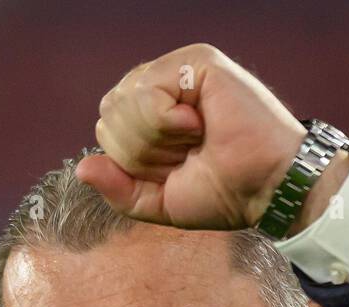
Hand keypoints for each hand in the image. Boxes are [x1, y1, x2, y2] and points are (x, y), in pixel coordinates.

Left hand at [77, 43, 308, 230]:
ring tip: (197, 139)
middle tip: (188, 155)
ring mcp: (177, 71)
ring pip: (122, 103)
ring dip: (156, 139)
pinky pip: (145, 92)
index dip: (134, 163)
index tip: (178, 168)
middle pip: (108, 115)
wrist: (266, 189)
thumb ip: (121, 190)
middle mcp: (162, 88)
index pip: (107, 131)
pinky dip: (166, 122)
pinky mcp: (194, 62)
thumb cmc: (226, 195)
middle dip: (142, 153)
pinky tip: (199, 124)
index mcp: (152, 116)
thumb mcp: (161, 202)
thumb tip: (82, 168)